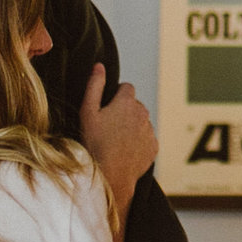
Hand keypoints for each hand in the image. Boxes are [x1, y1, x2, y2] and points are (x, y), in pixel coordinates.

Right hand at [78, 65, 156, 193]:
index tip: (107, 108)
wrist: (111, 175)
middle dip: (124, 112)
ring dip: (132, 127)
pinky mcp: (153, 147)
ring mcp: (150, 130)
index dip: (115, 95)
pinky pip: (146, 139)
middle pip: (134, 105)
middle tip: (108, 127)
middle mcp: (143, 113)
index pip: (126, 88)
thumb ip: (94, 86)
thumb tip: (99, 66)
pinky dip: (138, 142)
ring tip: (115, 141)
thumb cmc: (95, 143)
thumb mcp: (88, 111)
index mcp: (127, 102)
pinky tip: (124, 151)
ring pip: (141, 122)